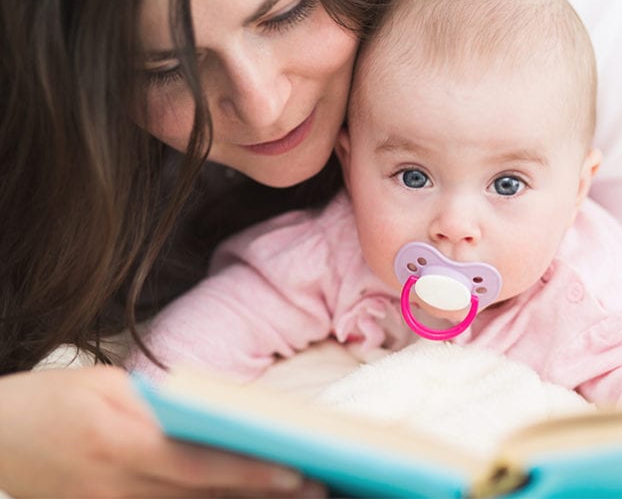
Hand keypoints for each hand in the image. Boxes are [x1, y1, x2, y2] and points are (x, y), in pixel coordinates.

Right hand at [0, 366, 322, 497]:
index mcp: (120, 440)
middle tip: (317, 489)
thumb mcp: (108, 387)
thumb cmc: (51, 403)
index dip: (251, 471)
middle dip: (262, 497)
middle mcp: (116, 486)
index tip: (299, 472)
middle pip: (204, 498)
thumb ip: (164, 407)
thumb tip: (220, 418)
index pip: (200, 464)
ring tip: (291, 498)